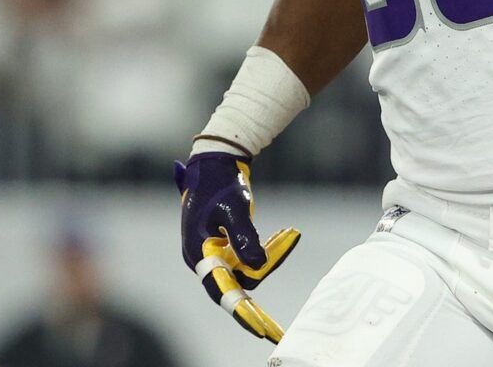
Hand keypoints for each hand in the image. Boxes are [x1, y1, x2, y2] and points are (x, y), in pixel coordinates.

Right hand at [176, 152, 300, 341]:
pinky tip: (286, 234)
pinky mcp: (226, 246)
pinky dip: (269, 249)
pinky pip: (250, 257)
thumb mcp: (235, 209)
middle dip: (259, 301)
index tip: (261, 330)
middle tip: (277, 329)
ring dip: (272, 256)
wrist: (216, 162)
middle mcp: (204, 259)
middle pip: (236, 286)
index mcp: (200, 254)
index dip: (243, 312)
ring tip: (291, 233)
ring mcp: (215, 253)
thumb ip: (245, 239)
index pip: (223, 291)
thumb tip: (259, 265)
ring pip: (248, 270)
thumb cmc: (222, 183)